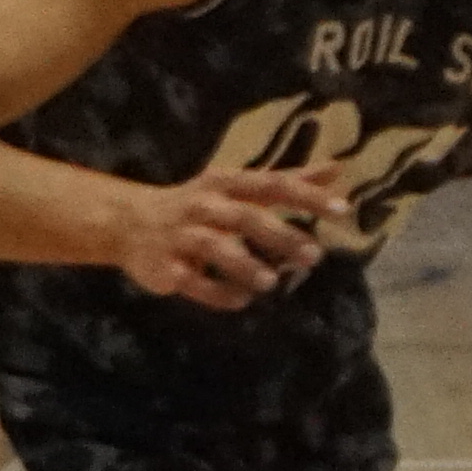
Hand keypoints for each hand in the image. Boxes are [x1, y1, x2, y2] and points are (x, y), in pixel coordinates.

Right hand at [112, 160, 347, 307]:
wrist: (129, 220)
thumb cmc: (200, 203)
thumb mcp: (239, 185)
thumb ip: (287, 180)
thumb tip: (338, 169)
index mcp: (227, 183)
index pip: (272, 184)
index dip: (307, 195)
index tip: (342, 209)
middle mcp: (205, 206)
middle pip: (246, 217)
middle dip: (281, 236)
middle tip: (314, 256)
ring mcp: (182, 236)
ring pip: (216, 249)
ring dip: (245, 266)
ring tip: (271, 283)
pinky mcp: (165, 266)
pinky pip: (192, 282)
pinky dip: (217, 293)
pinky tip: (240, 301)